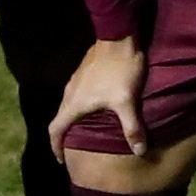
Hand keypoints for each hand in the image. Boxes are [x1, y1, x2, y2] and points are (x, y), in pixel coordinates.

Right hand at [51, 35, 149, 159]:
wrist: (119, 36)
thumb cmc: (120, 70)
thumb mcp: (126, 100)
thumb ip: (132, 127)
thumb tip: (140, 151)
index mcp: (74, 103)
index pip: (55, 129)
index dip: (55, 147)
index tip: (61, 159)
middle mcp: (69, 92)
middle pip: (60, 118)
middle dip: (65, 135)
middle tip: (74, 149)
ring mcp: (75, 80)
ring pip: (68, 105)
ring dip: (73, 120)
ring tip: (84, 130)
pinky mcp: (83, 72)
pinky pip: (76, 95)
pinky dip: (80, 107)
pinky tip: (95, 108)